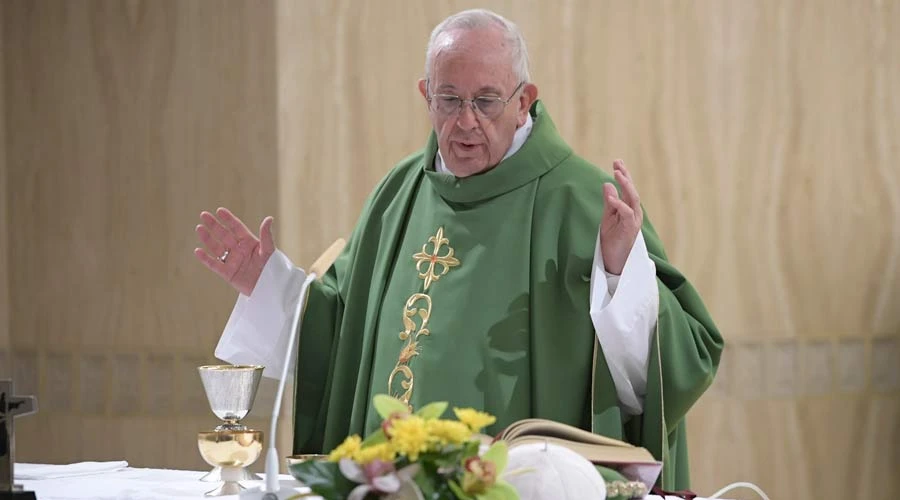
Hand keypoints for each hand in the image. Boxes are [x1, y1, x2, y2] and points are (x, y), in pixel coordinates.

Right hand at [194, 207, 275, 295]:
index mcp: (249, 242)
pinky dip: (206, 258)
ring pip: (217, 248)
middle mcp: (239, 250)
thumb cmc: (272, 268)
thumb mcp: (269, 250)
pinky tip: (198, 251)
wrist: (270, 288)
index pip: (236, 228)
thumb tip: (269, 218)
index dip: (228, 219)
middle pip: (224, 235)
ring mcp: (232, 261)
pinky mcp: (228, 273)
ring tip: (199, 228)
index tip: (219, 211)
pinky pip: (215, 265)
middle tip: (203, 215)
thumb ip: (266, 235)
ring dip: (207, 238)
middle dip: (214, 225)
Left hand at [600, 160, 642, 274]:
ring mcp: (633, 221)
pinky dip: (619, 204)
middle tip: (617, 163)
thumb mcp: (607, 217)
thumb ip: (609, 201)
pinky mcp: (630, 229)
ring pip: (633, 199)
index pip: (628, 189)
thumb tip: (607, 183)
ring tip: (616, 174)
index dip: (624, 175)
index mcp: (629, 209)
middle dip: (625, 176)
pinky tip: (611, 197)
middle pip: (632, 190)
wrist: (614, 261)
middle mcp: (634, 213)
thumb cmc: (612, 239)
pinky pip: (626, 213)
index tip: (617, 161)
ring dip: (625, 185)